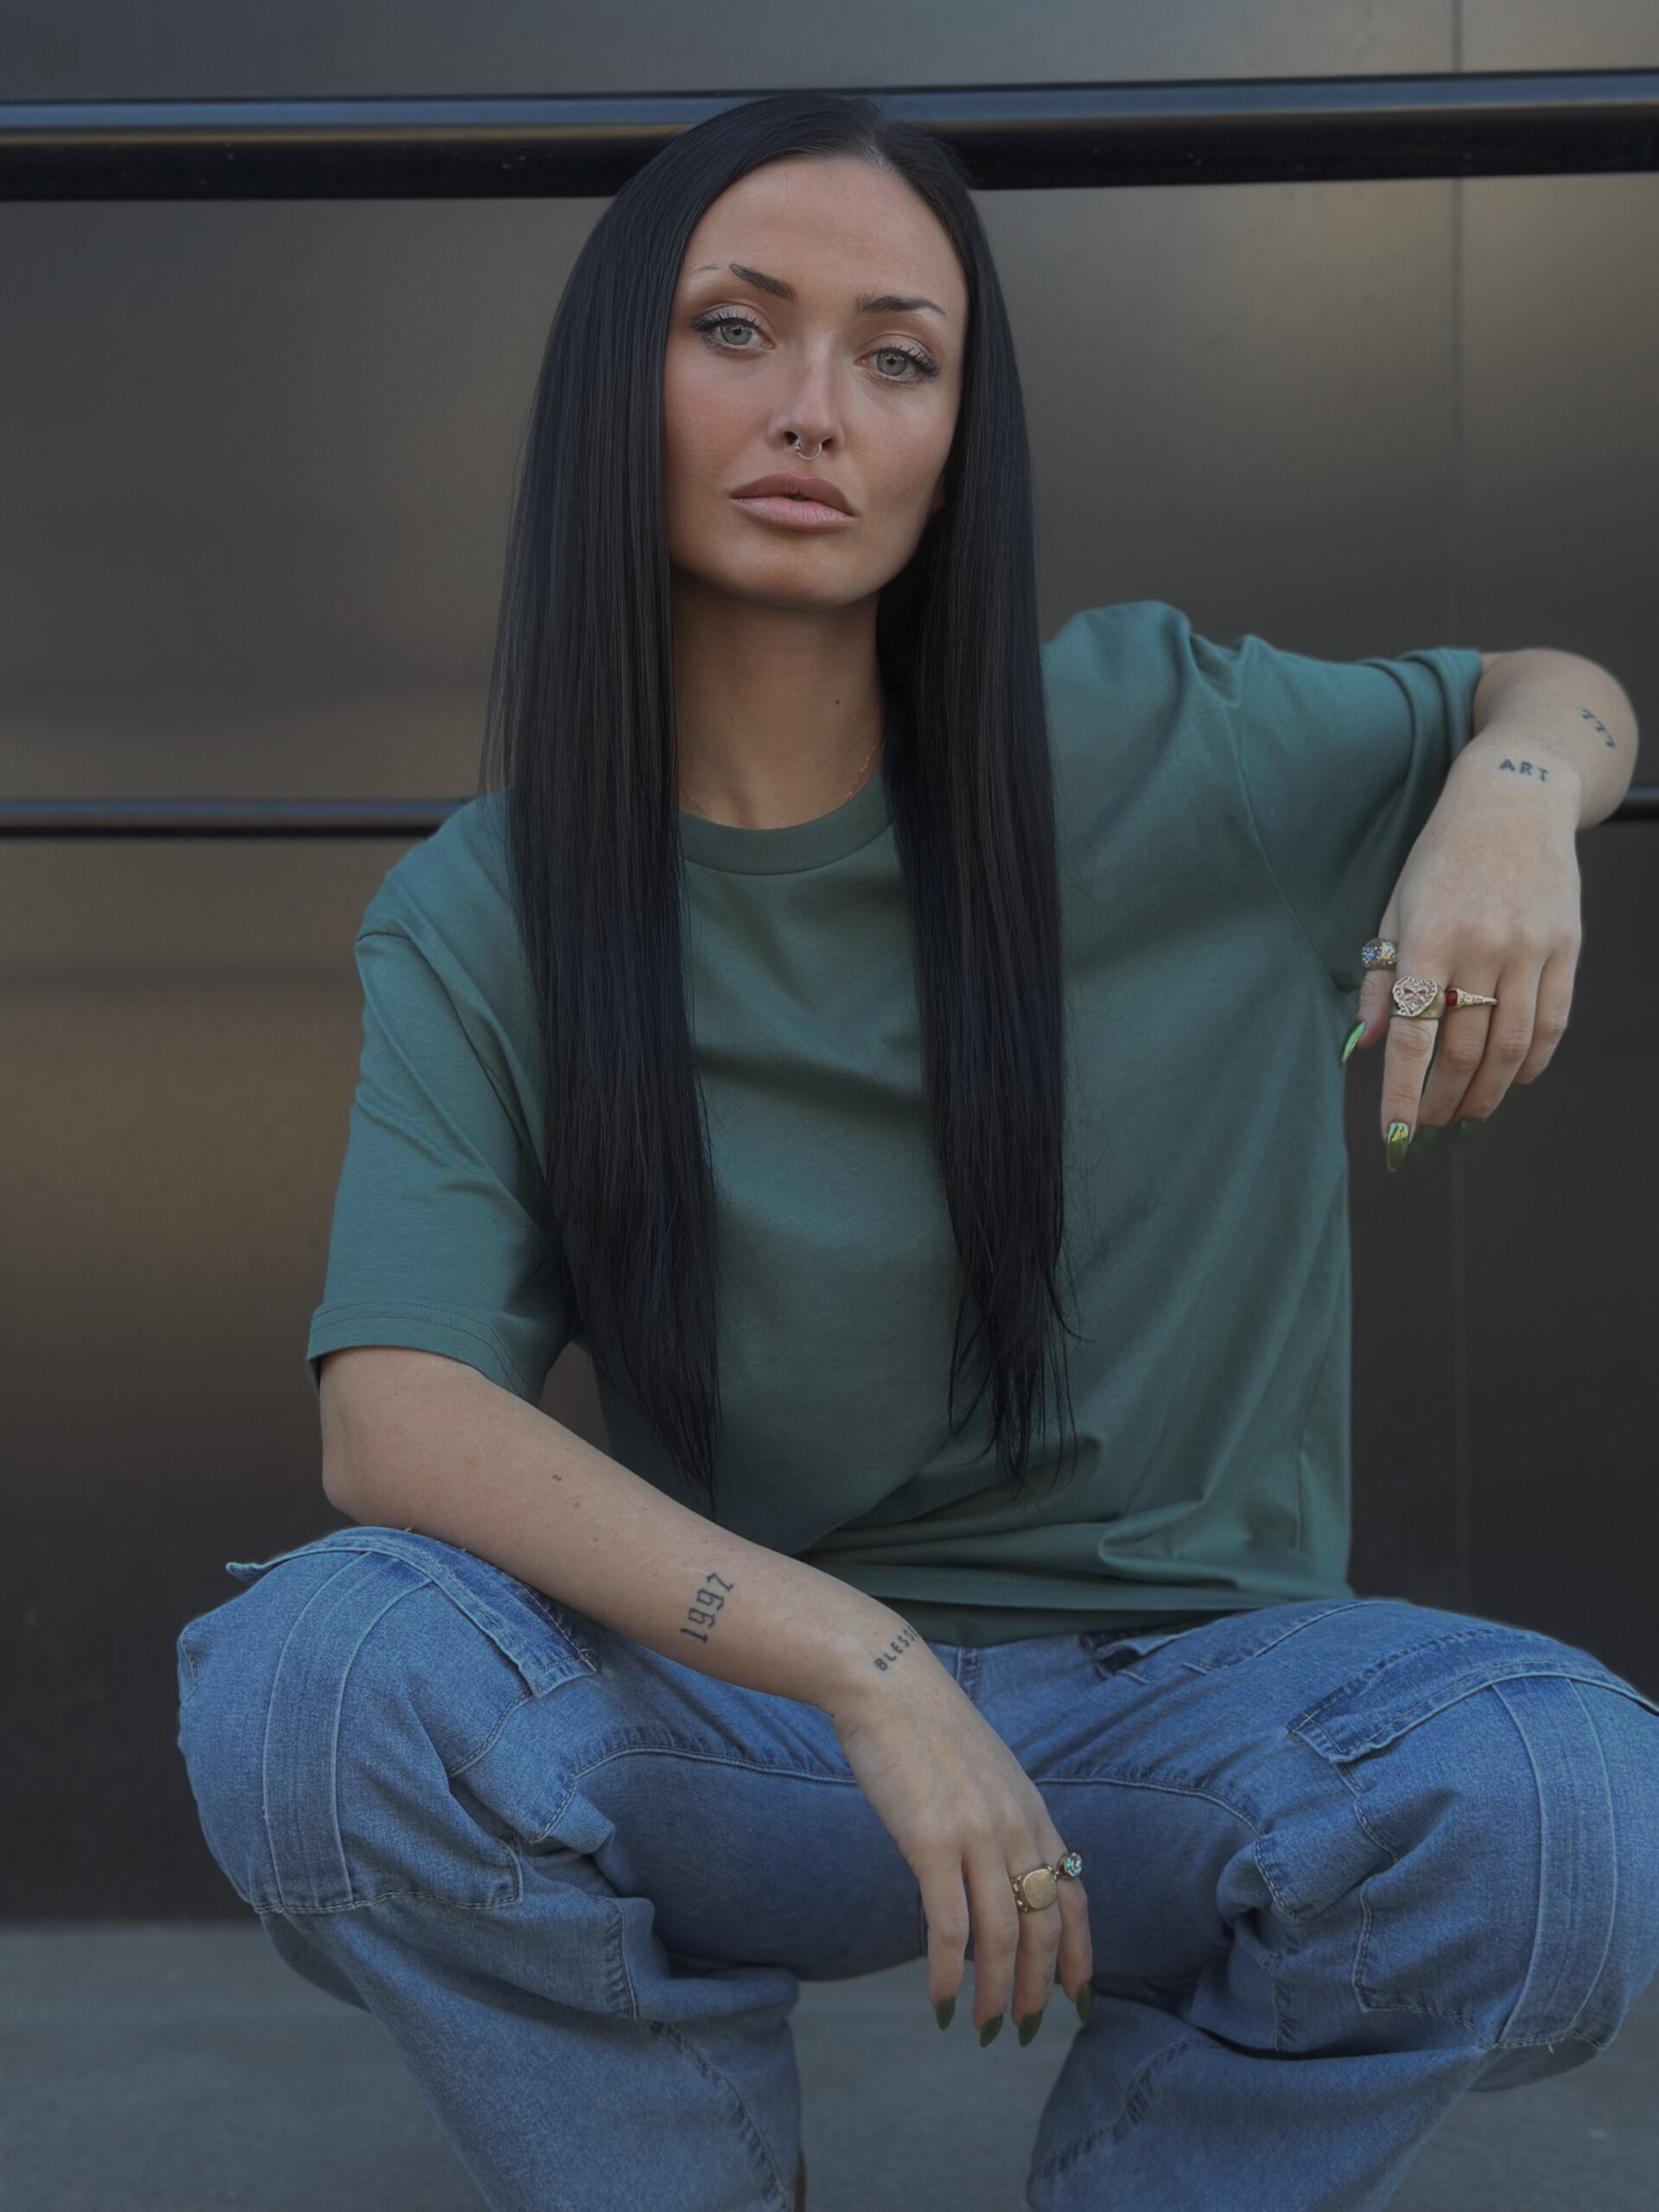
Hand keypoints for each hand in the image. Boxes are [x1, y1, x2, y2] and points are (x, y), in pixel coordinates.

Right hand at [824, 1631, 1091, 2038]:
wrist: (885, 1682)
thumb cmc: (925, 1725)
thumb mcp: (985, 1771)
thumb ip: (1001, 1817)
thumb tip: (1000, 1866)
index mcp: (1032, 1810)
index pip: (1075, 1895)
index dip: (1080, 1953)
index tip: (1077, 1997)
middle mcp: (1016, 1827)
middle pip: (1046, 1927)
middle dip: (1039, 1988)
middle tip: (1023, 2029)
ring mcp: (976, 1835)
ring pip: (1003, 1937)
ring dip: (997, 1993)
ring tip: (985, 2029)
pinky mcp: (930, 1843)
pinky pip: (948, 1927)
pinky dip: (946, 1974)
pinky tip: (940, 2002)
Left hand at [1345, 752, 1583, 1158]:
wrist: (1514, 800)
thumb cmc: (1440, 859)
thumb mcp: (1395, 911)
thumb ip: (1382, 982)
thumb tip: (1365, 1046)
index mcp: (1429, 940)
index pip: (1414, 1037)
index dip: (1402, 1095)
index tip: (1393, 1138)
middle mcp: (1482, 948)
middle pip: (1465, 1052)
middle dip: (1443, 1102)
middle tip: (1428, 1128)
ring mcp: (1530, 950)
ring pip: (1512, 1048)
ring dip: (1488, 1095)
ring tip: (1466, 1116)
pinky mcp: (1566, 948)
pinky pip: (1552, 1023)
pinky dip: (1533, 1064)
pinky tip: (1514, 1083)